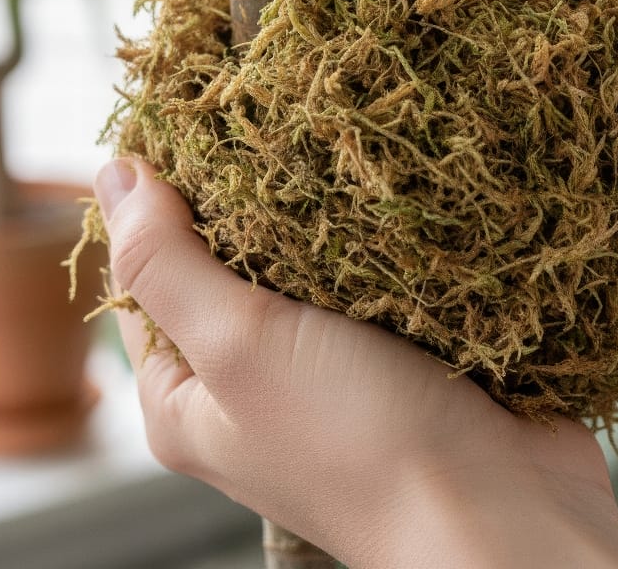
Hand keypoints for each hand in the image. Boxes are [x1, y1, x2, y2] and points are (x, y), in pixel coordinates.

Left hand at [94, 157, 617, 568]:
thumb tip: (115, 175)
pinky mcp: (395, 346)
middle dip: (240, 194)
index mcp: (189, 395)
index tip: (185, 115)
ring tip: (321, 125)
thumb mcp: (239, 347)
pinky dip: (370, 228)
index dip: (155, 201)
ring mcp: (327, 364)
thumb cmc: (360, 442)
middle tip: (262, 108)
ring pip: (302, 259)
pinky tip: (379, 178)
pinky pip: (367, 269)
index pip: (145, 278)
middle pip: (224, 263)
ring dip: (312, 206)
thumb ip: (169, 264)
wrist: (502, 510)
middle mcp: (252, 381)